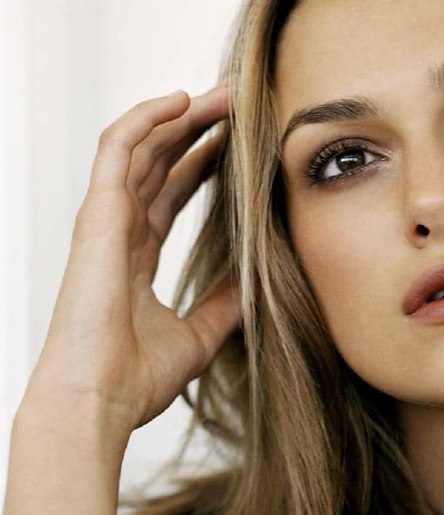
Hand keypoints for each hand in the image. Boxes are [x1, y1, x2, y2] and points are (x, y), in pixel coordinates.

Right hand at [25, 86, 239, 445]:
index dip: (202, 165)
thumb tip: (259, 281)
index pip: (171, 194)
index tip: (239, 147)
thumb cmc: (136, 380)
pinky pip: (118, 149)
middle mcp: (119, 233)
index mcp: (136, 258)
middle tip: (239, 108)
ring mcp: (105, 222)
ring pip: (142, 147)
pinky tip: (182, 101)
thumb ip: (226, 304)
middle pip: (159, 163)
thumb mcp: (201, 335)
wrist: (100, 402)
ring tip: (224, 95)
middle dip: (198, 131)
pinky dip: (147, 120)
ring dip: (181, 116)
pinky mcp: (97, 216)